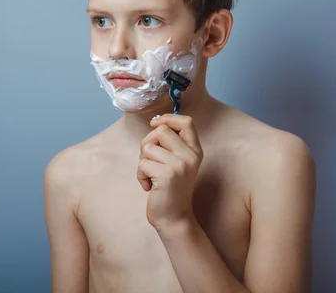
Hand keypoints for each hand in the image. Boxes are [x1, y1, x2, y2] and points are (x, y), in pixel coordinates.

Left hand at [137, 114, 203, 231]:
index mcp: (195, 151)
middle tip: (149, 160)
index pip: (187, 122)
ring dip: (142, 162)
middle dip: (147, 142)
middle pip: (161, 130)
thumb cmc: (170, 189)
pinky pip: (143, 163)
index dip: (168, 118)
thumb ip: (172, 144)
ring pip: (148, 147)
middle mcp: (191, 156)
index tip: (155, 123)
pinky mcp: (167, 175)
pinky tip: (149, 186)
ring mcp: (180, 165)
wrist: (174, 218)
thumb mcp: (178, 163)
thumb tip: (157, 122)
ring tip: (151, 176)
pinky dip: (140, 175)